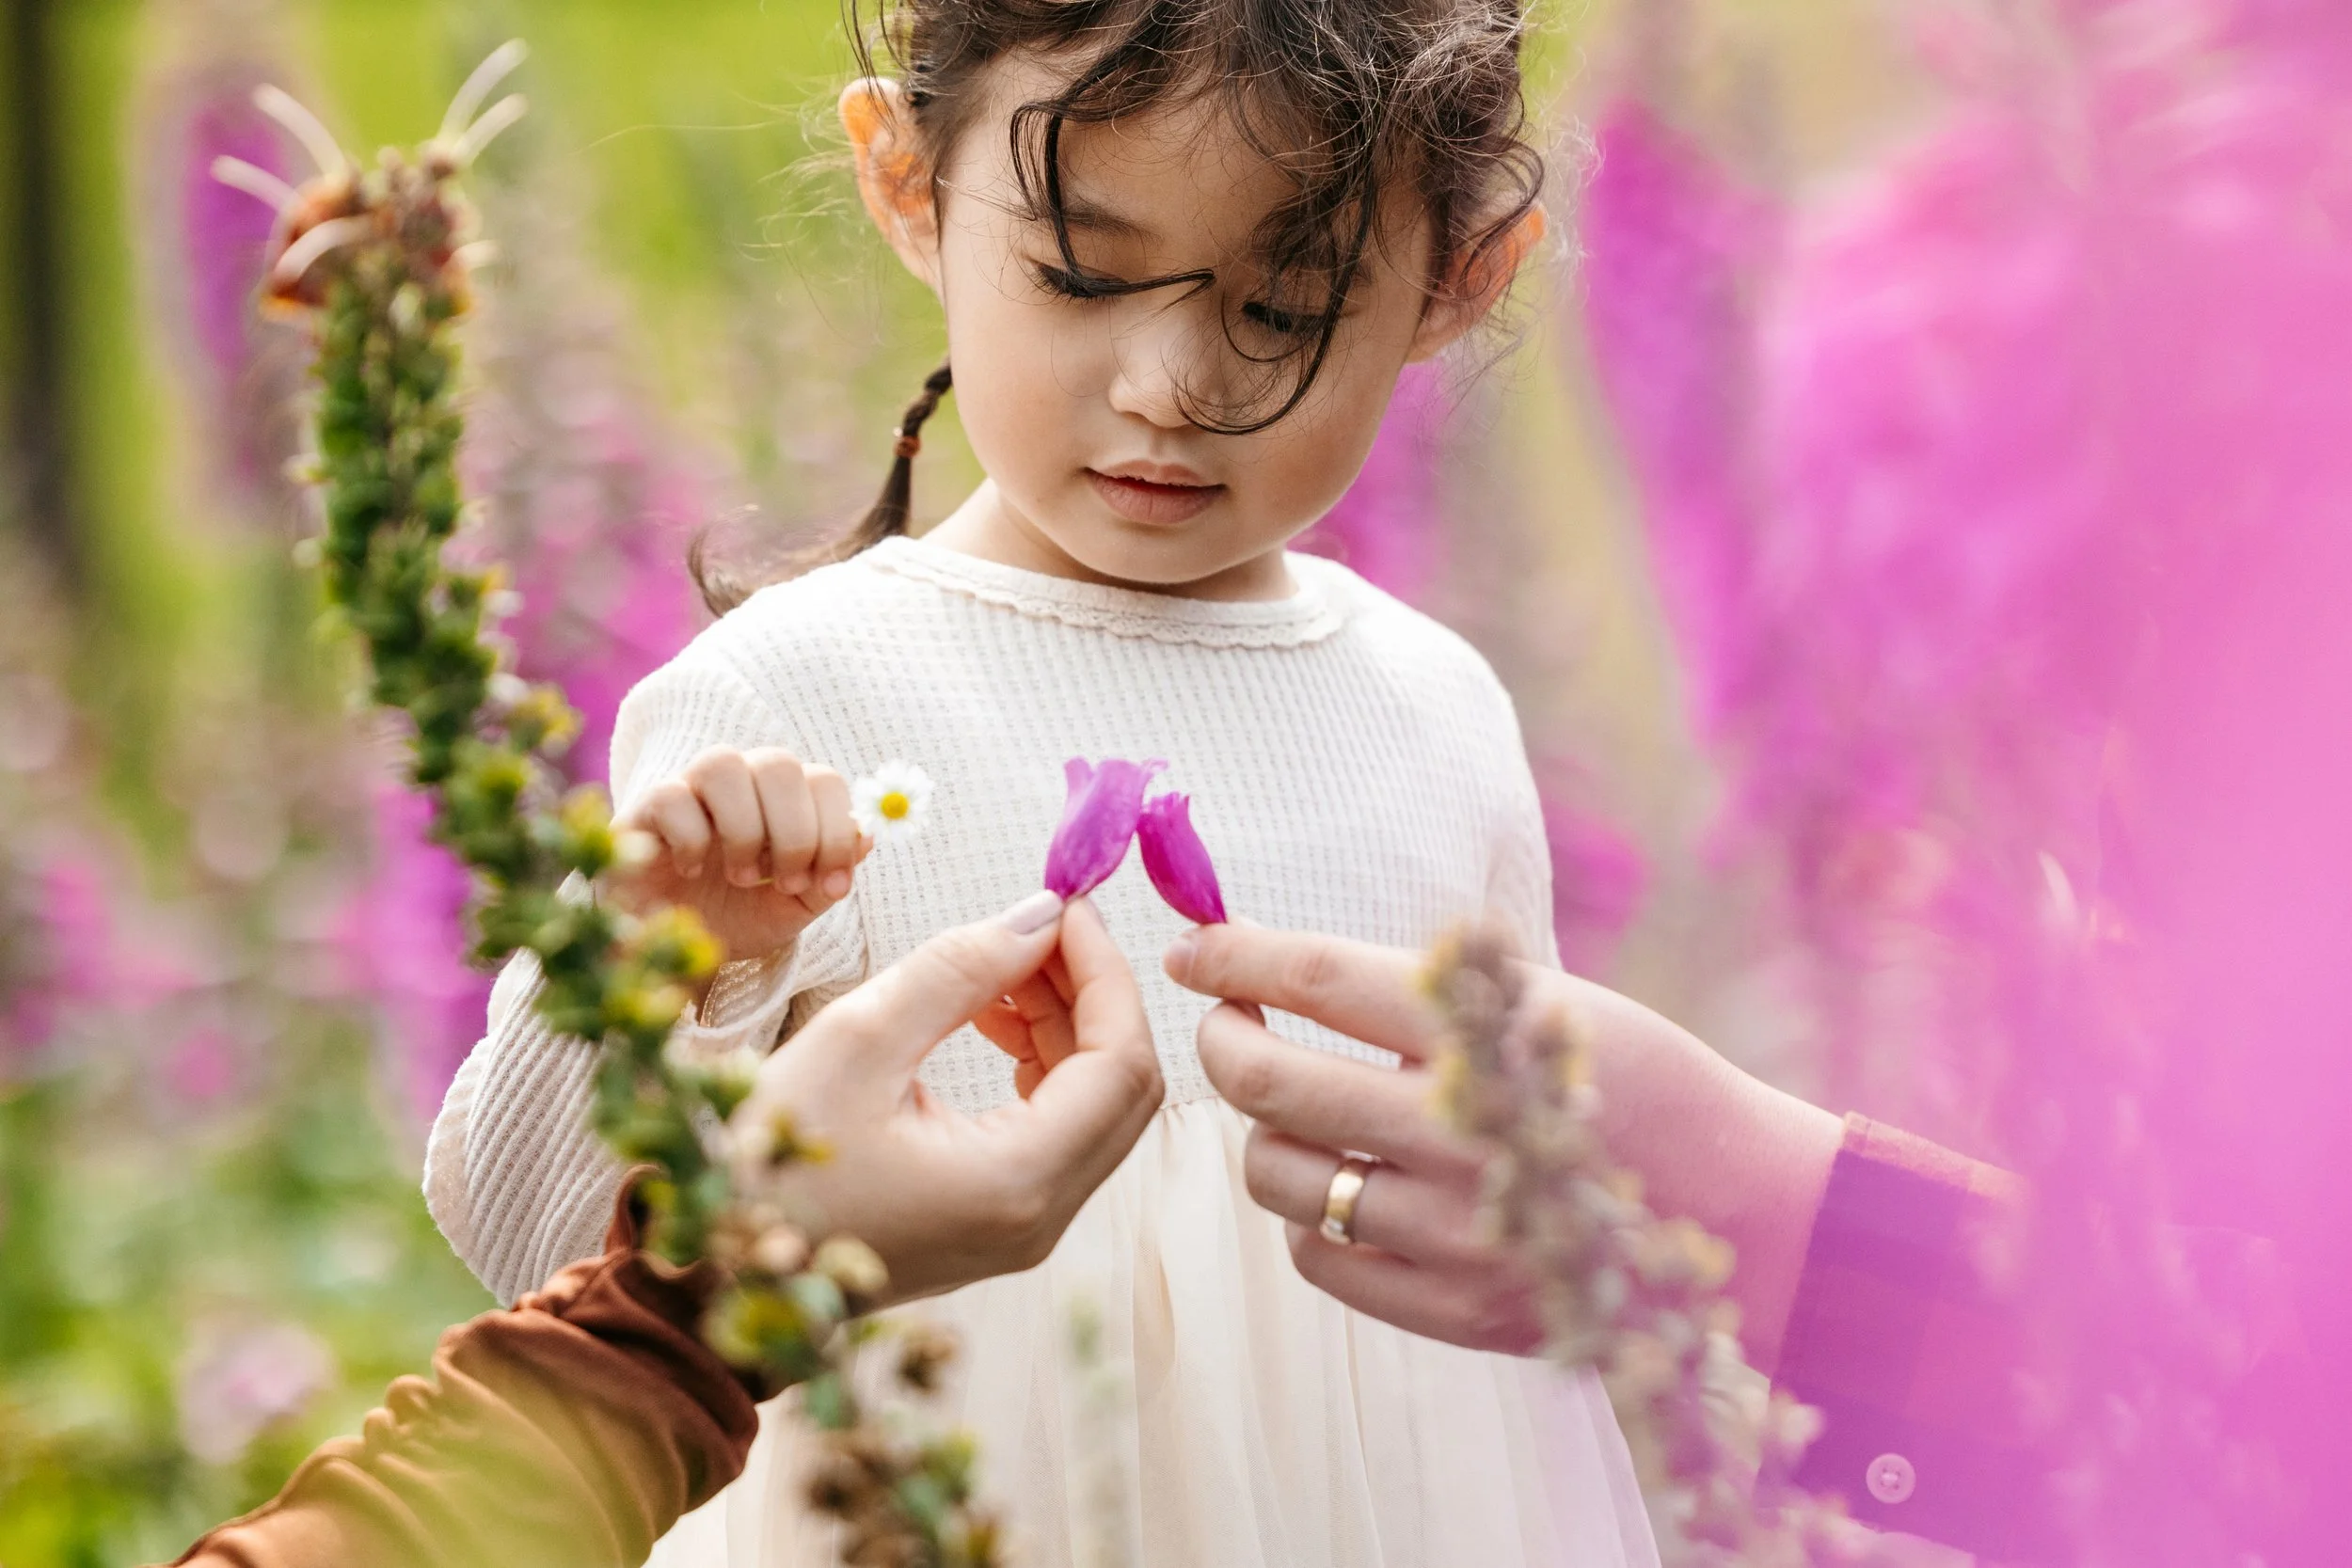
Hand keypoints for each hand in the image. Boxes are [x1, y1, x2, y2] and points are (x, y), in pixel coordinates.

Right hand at [608, 746, 868, 961]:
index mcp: (783, 798)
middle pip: (777, 763)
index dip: (835, 830)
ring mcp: (690, 789)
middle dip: (793, 830)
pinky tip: (690, 872)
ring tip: (742, 877)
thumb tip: (865, 836)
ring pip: (722, 762)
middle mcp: (739, 782)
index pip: (823, 780)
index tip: (831, 885)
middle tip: (786, 882)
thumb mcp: (794, 908)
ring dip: (743, 828)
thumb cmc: (738, 918)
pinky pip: (671, 796)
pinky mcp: (644, 809)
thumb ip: (831, 875)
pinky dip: (691, 839)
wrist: (675, 953)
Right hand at [729, 893, 1163, 1307]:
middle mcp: (1040, 1217)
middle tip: (1036, 929)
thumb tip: (1039, 916)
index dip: (1105, 973)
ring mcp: (1024, 1227)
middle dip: (1091, 994)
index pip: (1121, 1063)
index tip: (1068, 908)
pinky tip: (987, 1017)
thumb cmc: (768, 1162)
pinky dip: (1041, 1064)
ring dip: (1064, 1025)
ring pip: (1094, 1106)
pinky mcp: (999, 1220)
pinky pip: (1055, 1130)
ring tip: (999, 967)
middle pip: (1123, 1087)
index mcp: (1017, 1183)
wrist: (717, 1262)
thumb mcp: (858, 1041)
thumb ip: (960, 970)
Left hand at [1165, 924, 1842, 1370]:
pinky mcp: (1457, 1310)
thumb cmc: (1636, 1083)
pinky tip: (1342, 1187)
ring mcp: (1456, 1233)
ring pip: (1281, 1177)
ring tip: (1296, 1113)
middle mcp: (1464, 1134)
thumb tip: (1286, 966)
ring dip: (1265, 1134)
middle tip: (1227, 1025)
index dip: (1239, 957)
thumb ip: (1429, 989)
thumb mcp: (1550, 1002)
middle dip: (1224, 1042)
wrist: (1743, 1210)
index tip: (1198, 948)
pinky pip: (1321, 1260)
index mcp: (1491, 1036)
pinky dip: (1311, 1218)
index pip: (1322, 979)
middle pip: (1273, 1081)